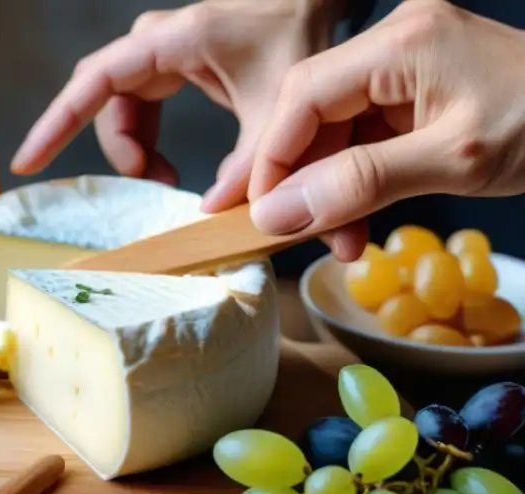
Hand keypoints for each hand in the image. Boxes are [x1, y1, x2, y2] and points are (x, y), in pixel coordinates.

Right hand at [11, 0, 341, 211]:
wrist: (314, 2)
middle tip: (136, 189)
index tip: (28, 162)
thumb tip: (211, 210)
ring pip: (117, 111)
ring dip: (133, 153)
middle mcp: (155, 43)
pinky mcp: (169, 68)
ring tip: (167, 184)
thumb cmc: (296, 36)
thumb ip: (250, 163)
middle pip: (101, 101)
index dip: (57, 123)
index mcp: (172, 41)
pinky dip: (144, 145)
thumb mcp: (277, 108)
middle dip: (113, 150)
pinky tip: (168, 170)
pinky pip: (136, 111)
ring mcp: (159, 55)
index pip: (94, 81)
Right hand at [248, 0, 524, 261]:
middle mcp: (397, 39)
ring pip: (334, 127)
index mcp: (403, 40)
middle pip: (312, 110)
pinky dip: (354, 179)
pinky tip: (357, 218)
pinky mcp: (417, 87)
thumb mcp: (452, 162)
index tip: (257, 212)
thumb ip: (360, 184)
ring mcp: (407, 62)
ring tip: (338, 237)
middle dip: (300, 177)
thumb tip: (278, 212)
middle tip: (289, 232)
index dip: (272, 158)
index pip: (305, 95)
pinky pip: (363, 134)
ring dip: (327, 187)